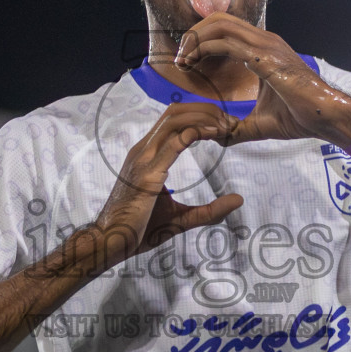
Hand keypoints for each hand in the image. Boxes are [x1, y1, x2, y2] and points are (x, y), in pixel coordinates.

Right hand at [92, 102, 244, 267]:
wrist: (112, 242)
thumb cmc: (139, 230)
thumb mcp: (182, 218)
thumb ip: (209, 210)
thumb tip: (238, 200)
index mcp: (147, 155)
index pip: (173, 120)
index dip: (200, 115)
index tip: (224, 126)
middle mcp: (143, 150)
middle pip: (175, 112)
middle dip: (206, 109)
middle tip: (231, 122)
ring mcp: (143, 159)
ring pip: (175, 120)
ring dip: (203, 117)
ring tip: (225, 126)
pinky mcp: (147, 173)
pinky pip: (173, 143)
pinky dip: (195, 132)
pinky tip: (213, 133)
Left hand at [173, 14, 350, 147]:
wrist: (326, 116)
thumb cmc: (300, 118)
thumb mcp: (259, 123)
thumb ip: (237, 128)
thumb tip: (218, 138)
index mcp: (264, 48)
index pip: (226, 28)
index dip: (201, 39)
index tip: (187, 61)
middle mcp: (265, 40)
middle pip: (219, 19)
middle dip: (194, 34)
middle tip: (180, 59)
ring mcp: (266, 44)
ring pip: (220, 25)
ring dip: (195, 40)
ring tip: (183, 61)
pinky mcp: (265, 56)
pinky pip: (226, 42)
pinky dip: (204, 48)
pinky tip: (193, 63)